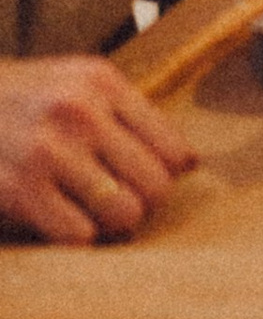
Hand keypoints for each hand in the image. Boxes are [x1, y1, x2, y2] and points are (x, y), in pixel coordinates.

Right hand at [0, 56, 195, 245]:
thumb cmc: (15, 102)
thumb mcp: (70, 84)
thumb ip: (126, 115)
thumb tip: (190, 163)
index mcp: (101, 82)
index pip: (173, 150)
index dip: (163, 177)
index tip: (139, 181)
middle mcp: (79, 111)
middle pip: (156, 187)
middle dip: (139, 203)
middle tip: (110, 202)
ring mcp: (47, 150)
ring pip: (124, 215)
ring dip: (106, 224)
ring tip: (82, 210)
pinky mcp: (18, 188)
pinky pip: (79, 236)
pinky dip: (70, 237)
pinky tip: (51, 218)